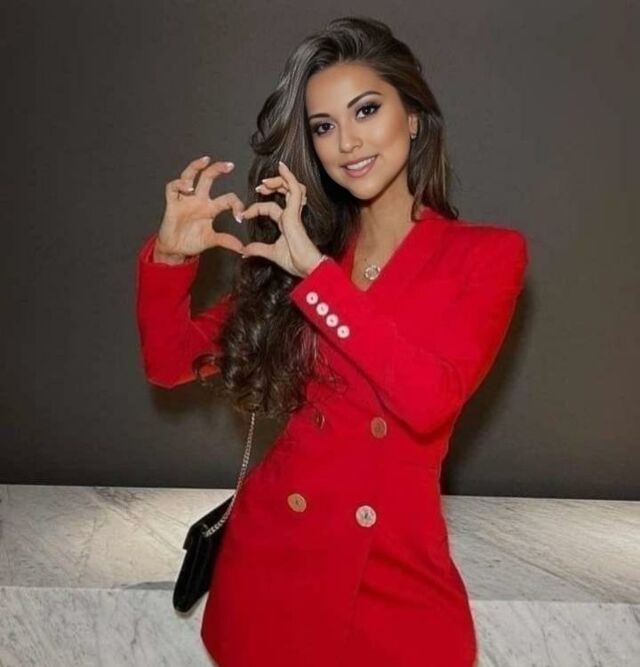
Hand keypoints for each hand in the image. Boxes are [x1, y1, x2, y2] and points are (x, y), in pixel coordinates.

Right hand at [155, 155, 246, 258]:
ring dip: (196, 167)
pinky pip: (172, 188)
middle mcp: (199, 200)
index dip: (236, 204)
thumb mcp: (212, 241)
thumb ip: (227, 241)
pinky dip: (179, 184)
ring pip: (189, 176)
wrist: (175, 250)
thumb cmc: (192, 242)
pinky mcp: (172, 203)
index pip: (227, 198)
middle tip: (230, 165)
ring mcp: (185, 200)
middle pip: (208, 178)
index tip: (240, 216)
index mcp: (211, 208)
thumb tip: (243, 248)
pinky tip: (187, 187)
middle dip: (218, 169)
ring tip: (205, 161)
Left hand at [239, 161, 322, 276]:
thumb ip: (257, 249)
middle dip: (272, 185)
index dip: (257, 208)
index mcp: (287, 222)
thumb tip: (243, 251)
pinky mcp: (295, 213)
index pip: (272, 207)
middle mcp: (291, 215)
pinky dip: (288, 177)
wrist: (306, 267)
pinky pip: (295, 190)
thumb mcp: (271, 253)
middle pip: (286, 192)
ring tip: (266, 181)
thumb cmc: (295, 261)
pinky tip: (281, 168)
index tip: (245, 214)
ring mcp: (294, 213)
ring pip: (291, 187)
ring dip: (279, 180)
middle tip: (259, 187)